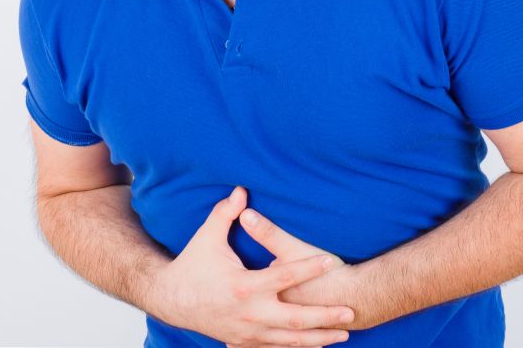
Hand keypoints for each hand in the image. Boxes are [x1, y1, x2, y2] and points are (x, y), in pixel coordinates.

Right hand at [147, 186, 354, 346]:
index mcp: (244, 286)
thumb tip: (242, 189)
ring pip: (290, 340)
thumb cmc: (192, 266)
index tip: (330, 262)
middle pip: (296, 319)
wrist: (171, 301)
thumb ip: (226, 213)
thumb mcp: (208, 237)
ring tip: (345, 332)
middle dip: (325, 316)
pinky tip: (318, 344)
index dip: (309, 268)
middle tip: (350, 310)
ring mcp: (248, 332)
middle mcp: (249, 313)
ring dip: (319, 338)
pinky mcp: (244, 341)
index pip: (284, 276)